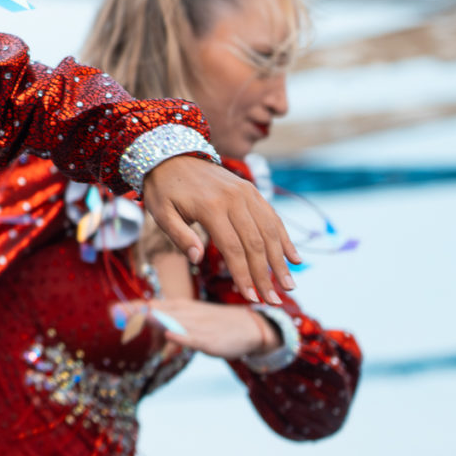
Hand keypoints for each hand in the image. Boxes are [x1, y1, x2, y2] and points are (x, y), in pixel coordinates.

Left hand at [115, 298, 279, 360]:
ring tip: (137, 318)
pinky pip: (195, 338)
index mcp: (179, 308)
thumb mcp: (187, 317)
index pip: (152, 306)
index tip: (111, 309)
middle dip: (136, 313)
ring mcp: (199, 326)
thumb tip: (139, 316)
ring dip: (155, 321)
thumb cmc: (214, 322)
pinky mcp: (211, 340)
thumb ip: (164, 317)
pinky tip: (170, 334)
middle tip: (114, 312)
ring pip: (174, 322)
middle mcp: (186, 313)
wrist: (250, 326)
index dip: (132, 308)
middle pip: (158, 312)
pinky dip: (183, 336)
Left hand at [140, 155, 299, 303]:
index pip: (233, 248)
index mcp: (211, 206)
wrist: (171, 154)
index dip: (243, 275)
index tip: (251, 298)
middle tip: (273, 301)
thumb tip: (197, 259)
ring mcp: (246, 192)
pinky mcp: (251, 190)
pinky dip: (285, 238)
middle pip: (255, 243)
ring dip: (281, 261)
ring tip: (289, 287)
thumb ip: (180, 236)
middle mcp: (234, 199)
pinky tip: (294, 259)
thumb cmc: (163, 189)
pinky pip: (272, 217)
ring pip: (269, 231)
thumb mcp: (161, 213)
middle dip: (266, 275)